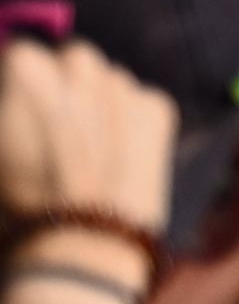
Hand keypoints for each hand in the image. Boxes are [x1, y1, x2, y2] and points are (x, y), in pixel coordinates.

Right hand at [0, 32, 178, 246]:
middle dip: (57, 87)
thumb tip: (13, 103)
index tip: (16, 112)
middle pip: (65, 62)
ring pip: (104, 82)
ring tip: (81, 153)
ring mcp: (124, 82)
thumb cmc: (16, 203)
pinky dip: (126, 124)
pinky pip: (136, 104)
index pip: (17, 57)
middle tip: (49, 134)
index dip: (15, 88)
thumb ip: (6, 109)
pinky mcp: (159, 107)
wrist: (79, 247)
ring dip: (94, 103)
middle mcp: (78, 62)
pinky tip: (111, 162)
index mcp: (24, 67)